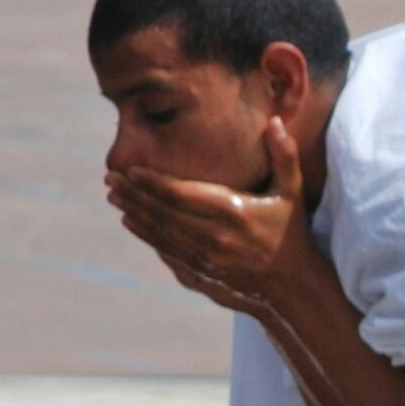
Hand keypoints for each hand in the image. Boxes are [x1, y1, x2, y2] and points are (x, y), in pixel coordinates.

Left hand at [107, 116, 315, 311]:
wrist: (293, 284)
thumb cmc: (290, 232)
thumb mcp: (292, 192)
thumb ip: (285, 156)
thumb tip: (276, 121)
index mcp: (233, 212)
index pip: (181, 194)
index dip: (152, 182)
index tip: (130, 169)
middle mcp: (215, 236)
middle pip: (164, 212)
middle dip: (134, 195)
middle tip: (111, 178)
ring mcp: (206, 258)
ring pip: (160, 233)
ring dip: (134, 213)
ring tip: (114, 196)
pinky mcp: (202, 274)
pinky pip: (167, 251)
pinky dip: (146, 235)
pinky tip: (131, 222)